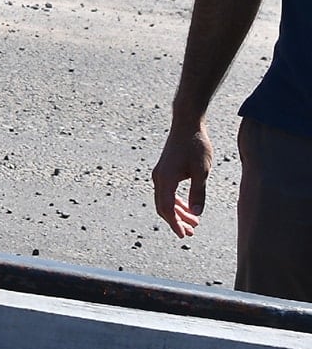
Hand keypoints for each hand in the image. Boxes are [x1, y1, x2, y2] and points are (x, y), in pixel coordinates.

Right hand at [151, 119, 212, 236]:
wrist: (186, 124)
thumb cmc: (195, 145)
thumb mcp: (201, 171)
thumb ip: (198, 193)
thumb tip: (197, 213)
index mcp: (165, 179)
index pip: (167, 208)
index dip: (175, 224)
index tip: (184, 236)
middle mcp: (159, 177)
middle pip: (163, 207)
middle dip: (176, 221)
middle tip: (191, 233)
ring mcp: (160, 174)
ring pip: (165, 200)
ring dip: (178, 213)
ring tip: (194, 223)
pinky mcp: (165, 170)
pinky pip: (167, 192)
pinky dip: (177, 202)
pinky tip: (189, 207)